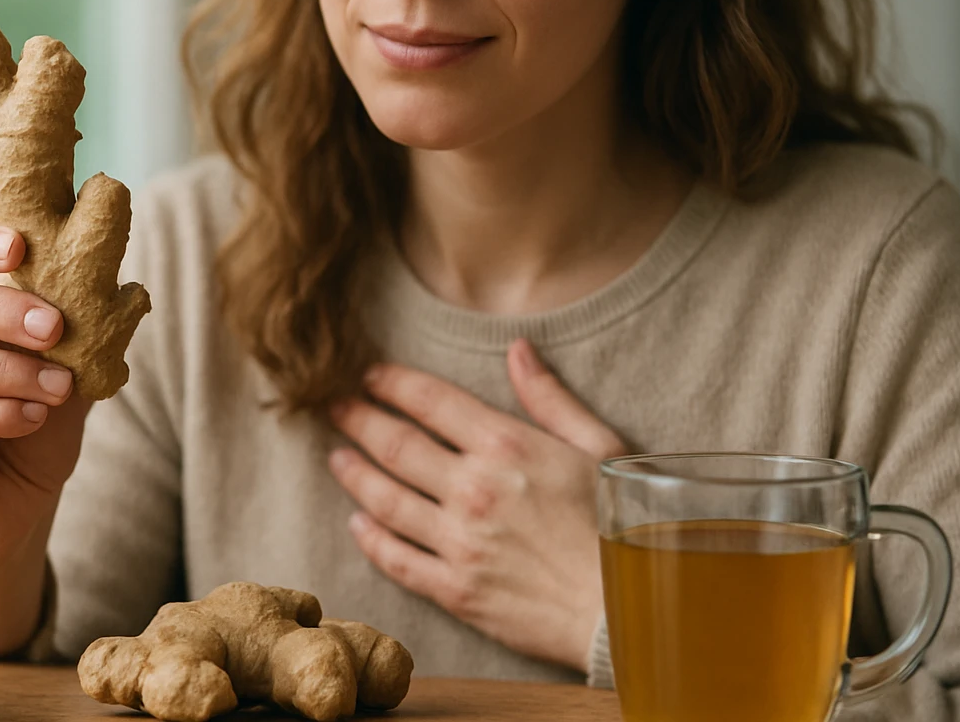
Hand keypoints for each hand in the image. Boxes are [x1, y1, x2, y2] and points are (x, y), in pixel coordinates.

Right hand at [0, 223, 88, 573]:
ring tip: (58, 388)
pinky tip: (32, 417)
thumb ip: (70, 321)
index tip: (20, 246)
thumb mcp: (61, 362)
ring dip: (10, 371)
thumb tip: (107, 276)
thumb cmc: (34, 417)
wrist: (21, 501)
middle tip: (56, 328)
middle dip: (2, 311)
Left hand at [327, 339, 626, 673]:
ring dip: (354, 474)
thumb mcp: (598, 447)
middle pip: (395, 445)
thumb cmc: (622, 525)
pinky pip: (397, 559)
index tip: (369, 374)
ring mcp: (459, 543)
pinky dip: (371, 539)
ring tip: (337, 456)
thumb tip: (517, 349)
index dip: (392, 383)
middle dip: (358, 419)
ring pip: (386, 500)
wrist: (626, 609)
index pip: (430, 402)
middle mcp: (474, 490)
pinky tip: (357, 522)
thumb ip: (550, 398)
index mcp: (507, 447)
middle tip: (333, 406)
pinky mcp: (455, 590)